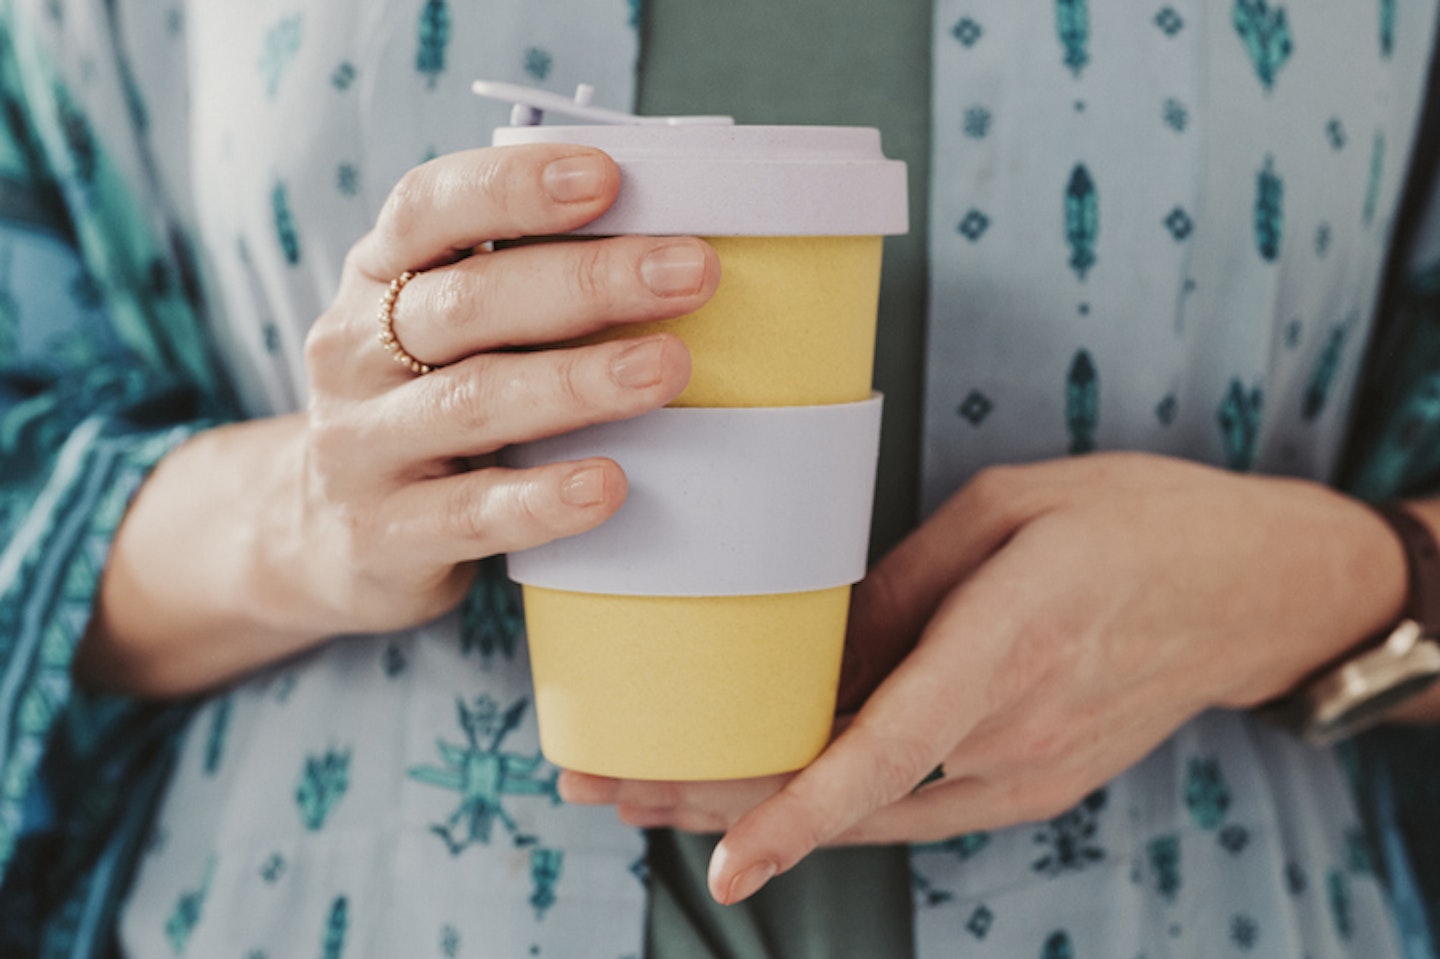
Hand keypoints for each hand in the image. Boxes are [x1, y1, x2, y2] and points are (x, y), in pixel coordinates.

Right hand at [79, 144, 719, 694]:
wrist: (316, 536)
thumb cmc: (421, 410)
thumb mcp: (444, 335)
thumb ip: (521, 290)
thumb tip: (665, 255)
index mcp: (377, 279)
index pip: (429, 209)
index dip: (513, 187)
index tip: (606, 177)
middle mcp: (356, 353)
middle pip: (469, 302)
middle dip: (588, 281)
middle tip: (689, 273)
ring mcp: (361, 447)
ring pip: (473, 402)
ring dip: (578, 382)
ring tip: (666, 368)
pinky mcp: (382, 535)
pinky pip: (471, 513)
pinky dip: (543, 498)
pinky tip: (607, 485)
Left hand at [560, 452, 1406, 902]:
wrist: (1255, 588)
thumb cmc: (1136, 523)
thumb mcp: (1011, 508)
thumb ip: (905, 582)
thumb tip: (817, 645)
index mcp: (1011, 642)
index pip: (888, 751)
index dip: (797, 813)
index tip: (719, 860)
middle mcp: (1015, 730)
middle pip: (850, 792)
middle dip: (720, 799)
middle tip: (607, 785)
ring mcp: (1029, 770)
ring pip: (871, 807)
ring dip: (761, 799)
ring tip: (653, 781)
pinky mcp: (1035, 782)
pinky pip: (915, 801)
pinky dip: (831, 798)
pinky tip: (763, 780)